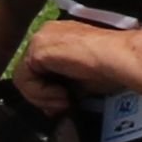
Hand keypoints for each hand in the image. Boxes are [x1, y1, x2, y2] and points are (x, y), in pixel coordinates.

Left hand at [12, 21, 141, 110]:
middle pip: (28, 72)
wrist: (118, 58)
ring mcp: (40, 39)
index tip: (63, 104)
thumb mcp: (80, 79)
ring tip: (64, 101)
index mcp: (57, 37)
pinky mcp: (37, 49)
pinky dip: (40, 94)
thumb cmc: (110, 68)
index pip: (38, 68)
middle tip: (60, 107)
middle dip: (41, 95)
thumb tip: (51, 105)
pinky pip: (25, 80)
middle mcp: (45, 33)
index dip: (46, 90)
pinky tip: (61, 95)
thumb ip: (63, 85)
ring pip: (24, 78)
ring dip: (42, 97)